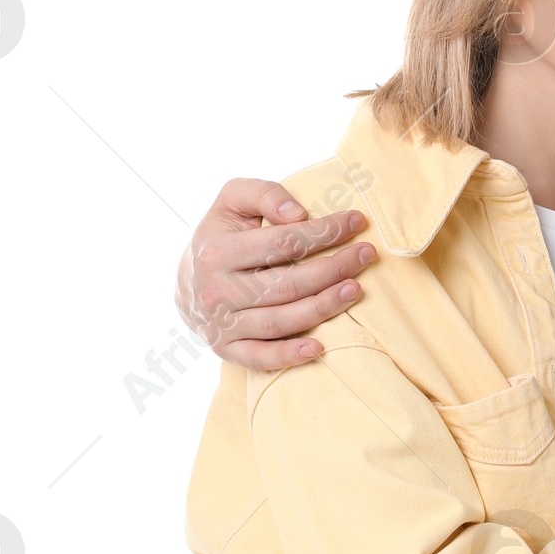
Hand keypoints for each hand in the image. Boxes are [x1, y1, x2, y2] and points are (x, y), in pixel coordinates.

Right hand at [175, 179, 379, 368]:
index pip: (283, 242)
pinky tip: (319, 348)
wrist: (187, 281)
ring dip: (323, 308)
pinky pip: (260, 358)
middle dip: (333, 269)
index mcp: (217, 252)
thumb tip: (298, 214)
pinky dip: (289, 356)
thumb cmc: (223, 234)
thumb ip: (263, 194)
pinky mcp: (226, 350)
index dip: (325, 231)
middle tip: (367, 255)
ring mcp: (221, 324)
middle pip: (287, 284)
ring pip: (280, 321)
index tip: (357, 221)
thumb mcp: (233, 201)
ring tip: (355, 289)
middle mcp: (216, 291)